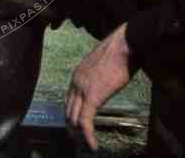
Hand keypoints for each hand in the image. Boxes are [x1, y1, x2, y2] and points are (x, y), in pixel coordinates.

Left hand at [65, 23, 132, 150]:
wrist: (123, 45)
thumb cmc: (118, 54)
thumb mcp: (101, 67)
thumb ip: (96, 78)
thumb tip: (102, 86)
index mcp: (76, 76)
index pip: (68, 100)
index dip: (71, 114)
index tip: (76, 125)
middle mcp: (75, 83)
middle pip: (68, 110)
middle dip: (72, 127)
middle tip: (78, 140)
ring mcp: (82, 89)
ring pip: (74, 118)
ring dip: (79, 134)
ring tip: (86, 144)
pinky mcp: (93, 96)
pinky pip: (86, 120)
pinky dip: (88, 135)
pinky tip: (93, 144)